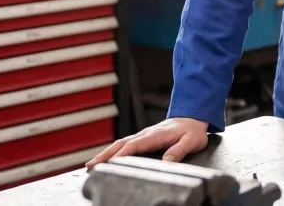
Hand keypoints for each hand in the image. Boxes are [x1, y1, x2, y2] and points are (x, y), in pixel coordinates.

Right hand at [86, 117, 208, 167]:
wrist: (192, 118)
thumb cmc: (191, 131)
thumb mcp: (191, 141)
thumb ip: (179, 150)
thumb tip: (167, 161)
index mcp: (155, 135)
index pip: (135, 145)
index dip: (122, 154)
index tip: (111, 162)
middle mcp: (145, 134)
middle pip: (121, 144)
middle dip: (105, 155)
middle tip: (91, 166)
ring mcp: (142, 136)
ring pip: (119, 144)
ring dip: (105, 153)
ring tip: (91, 165)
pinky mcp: (142, 139)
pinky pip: (124, 144)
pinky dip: (112, 151)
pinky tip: (105, 159)